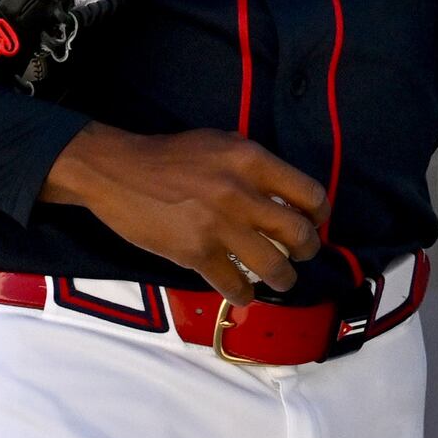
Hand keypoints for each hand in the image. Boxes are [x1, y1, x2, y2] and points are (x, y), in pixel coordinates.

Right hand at [41, 124, 324, 299]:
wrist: (118, 172)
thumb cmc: (173, 156)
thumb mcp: (223, 144)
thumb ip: (256, 167)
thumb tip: (285, 194)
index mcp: (253, 161)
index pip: (310, 194)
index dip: (319, 214)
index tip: (314, 222)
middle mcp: (242, 194)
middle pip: (298, 234)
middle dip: (307, 250)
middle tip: (302, 255)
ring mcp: (219, 227)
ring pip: (272, 266)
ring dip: (283, 279)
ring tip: (282, 280)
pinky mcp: (195, 253)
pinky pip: (233, 283)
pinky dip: (244, 293)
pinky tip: (244, 293)